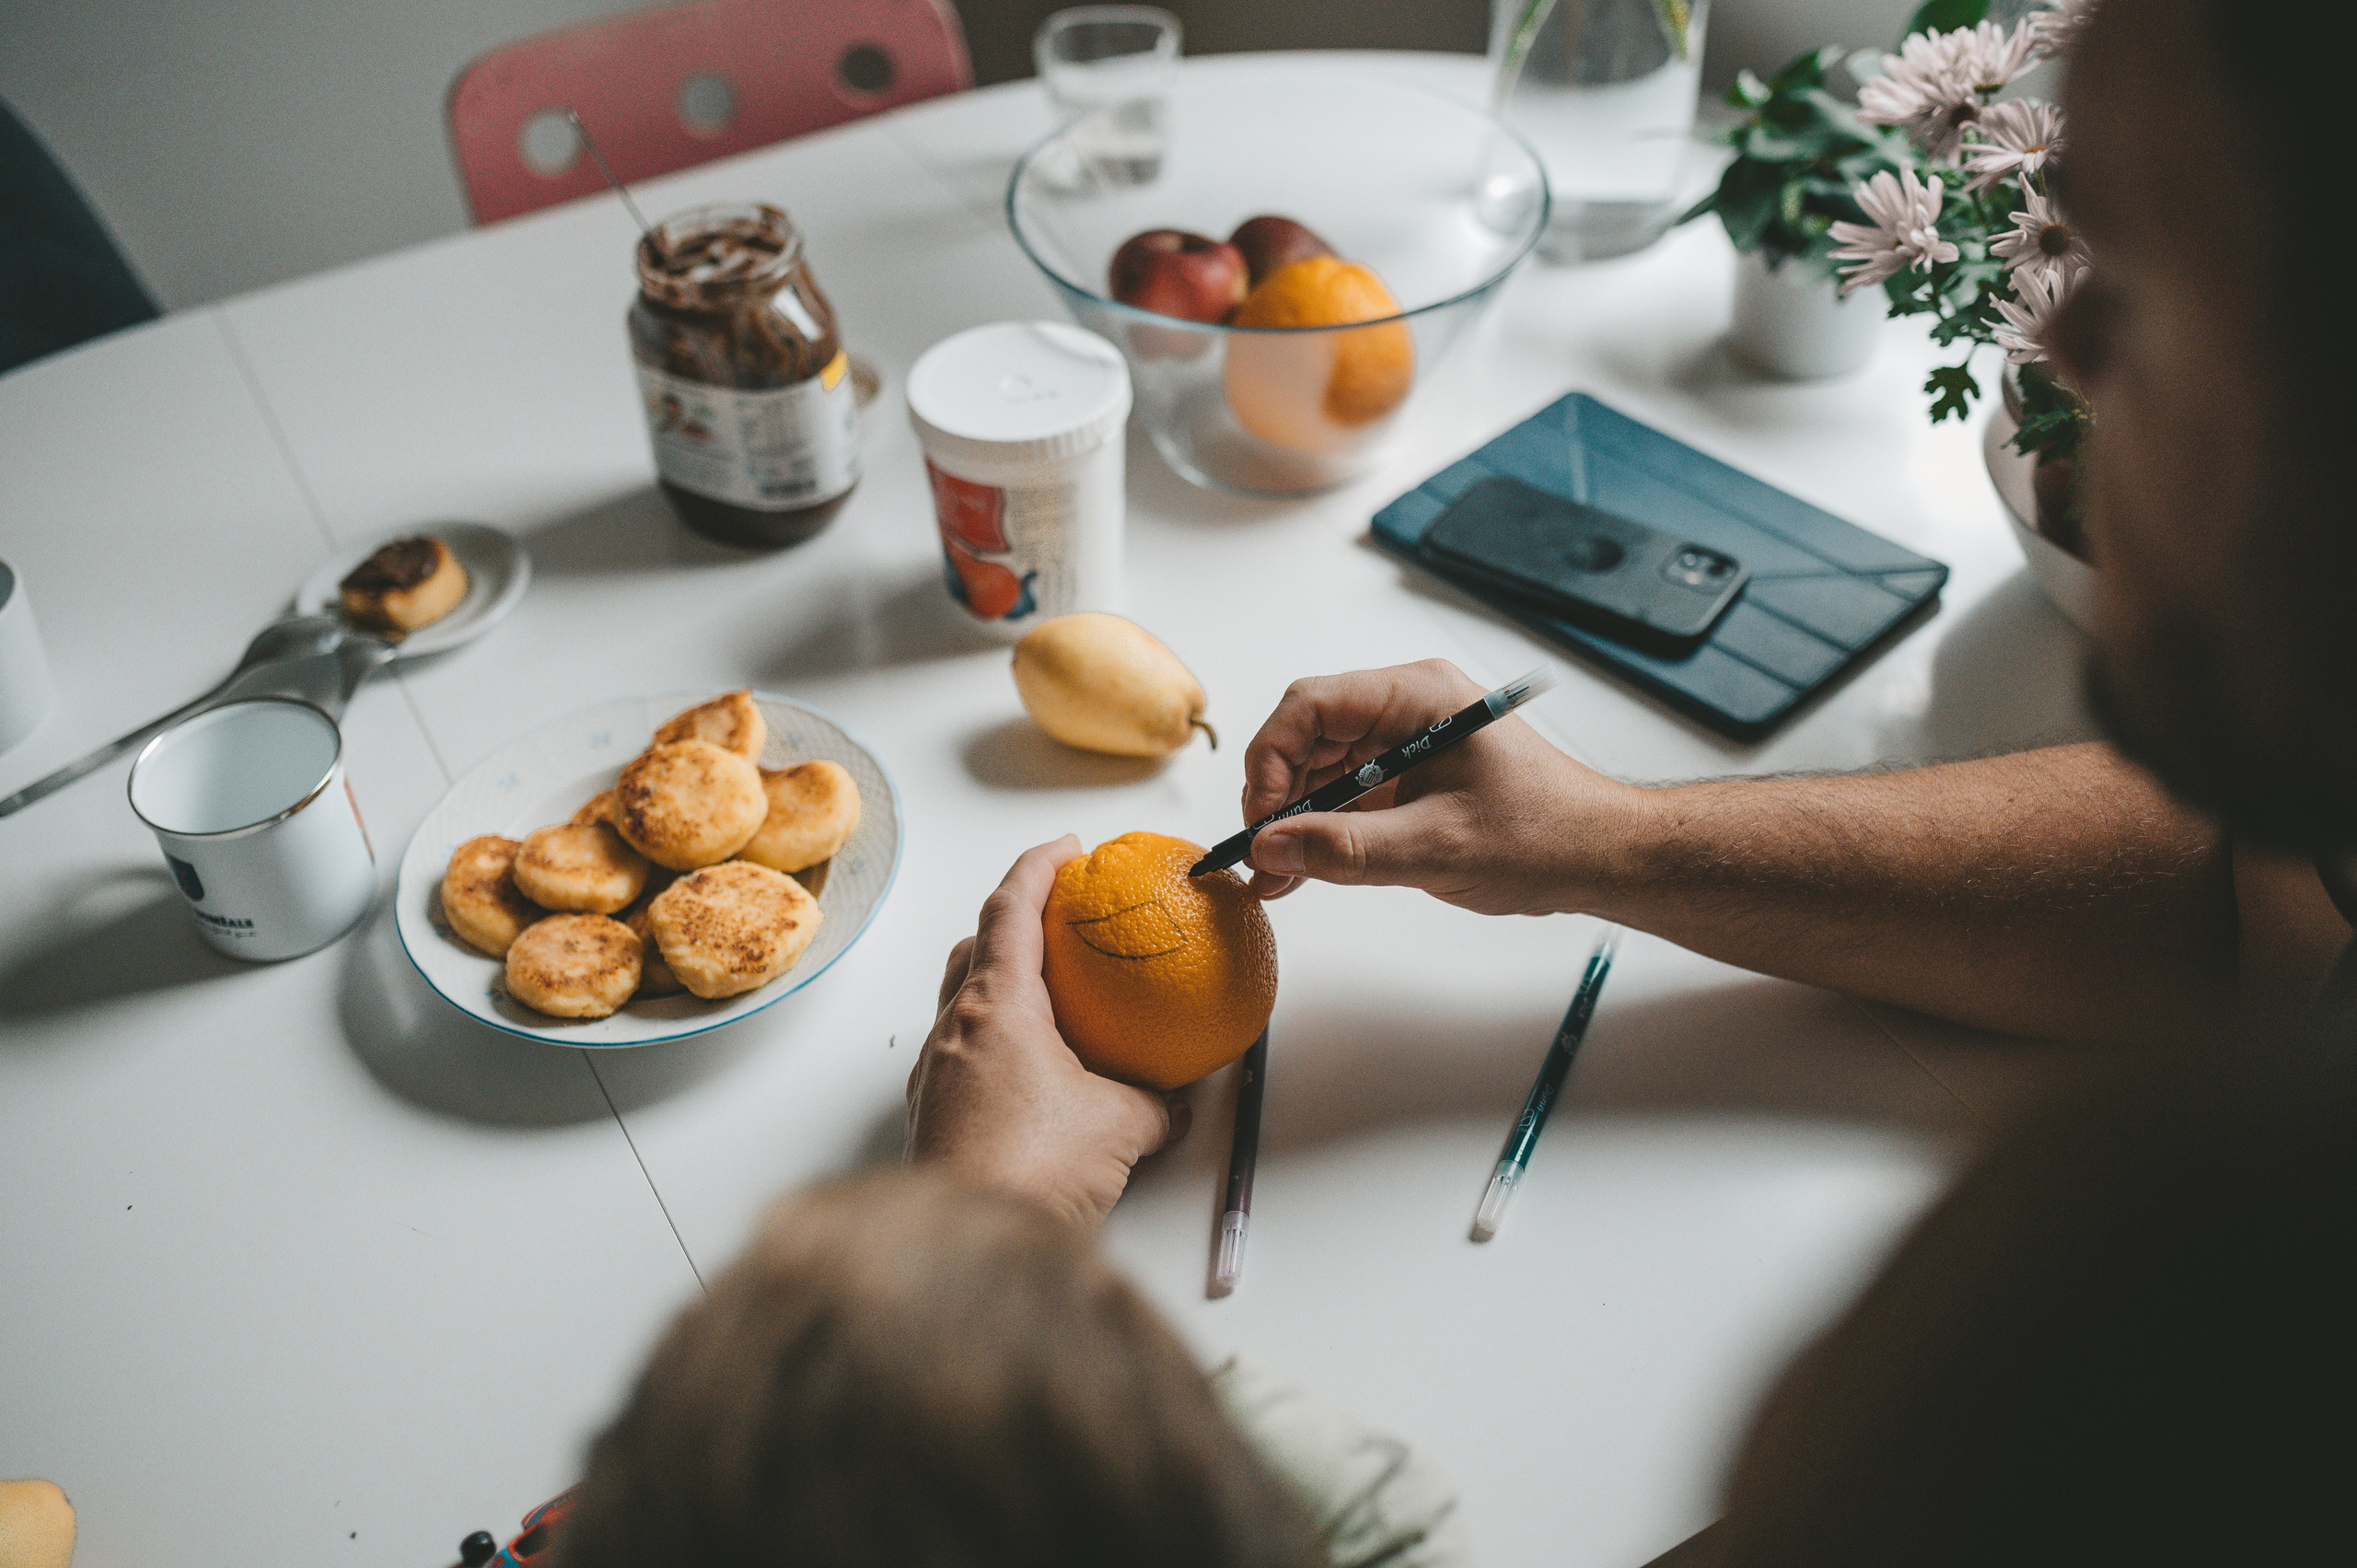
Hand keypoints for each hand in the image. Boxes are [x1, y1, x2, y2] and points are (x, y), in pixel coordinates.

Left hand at [905, 837, 1185, 1227]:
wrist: (966, 1250)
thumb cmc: (1038, 1170)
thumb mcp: (1123, 1126)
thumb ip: (1156, 1102)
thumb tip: (1177, 1100)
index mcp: (996, 1007)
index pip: (1009, 910)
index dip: (1036, 868)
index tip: (1066, 850)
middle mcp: (954, 1031)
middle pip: (974, 950)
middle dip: (1011, 924)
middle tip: (1056, 920)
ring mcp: (936, 1076)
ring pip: (961, 1006)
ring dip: (998, 987)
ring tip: (1047, 999)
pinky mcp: (932, 1119)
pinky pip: (962, 1057)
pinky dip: (994, 1045)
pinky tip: (1031, 1075)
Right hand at [1240, 659, 1644, 916]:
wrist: (1600, 857)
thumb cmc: (1545, 836)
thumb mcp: (1438, 849)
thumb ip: (1347, 848)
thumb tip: (1272, 850)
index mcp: (1419, 697)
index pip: (1312, 705)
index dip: (1273, 760)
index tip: (1263, 820)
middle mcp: (1407, 709)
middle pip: (1309, 736)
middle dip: (1278, 797)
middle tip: (1264, 858)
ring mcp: (1406, 743)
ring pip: (1321, 769)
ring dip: (1295, 820)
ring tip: (1279, 877)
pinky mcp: (1408, 779)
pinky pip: (1346, 794)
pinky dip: (1321, 831)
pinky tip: (1305, 871)